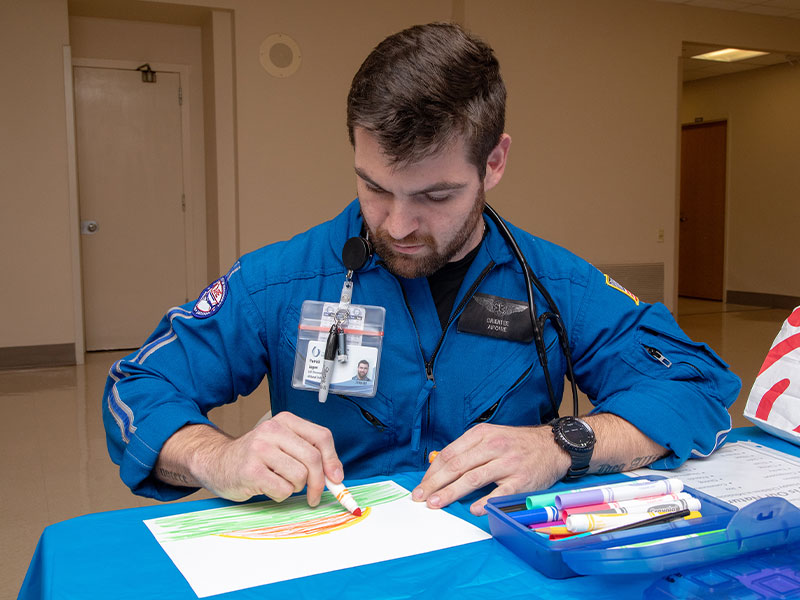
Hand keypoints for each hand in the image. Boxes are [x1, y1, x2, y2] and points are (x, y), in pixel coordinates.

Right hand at [188, 412, 342, 504]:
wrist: (216, 462)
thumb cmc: (255, 456)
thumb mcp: (283, 445)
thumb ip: (308, 453)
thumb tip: (336, 476)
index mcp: (285, 421)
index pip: (321, 437)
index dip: (333, 460)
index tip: (336, 478)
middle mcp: (272, 430)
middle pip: (313, 459)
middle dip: (318, 482)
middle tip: (313, 496)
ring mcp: (260, 449)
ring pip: (299, 476)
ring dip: (294, 488)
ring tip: (279, 482)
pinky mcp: (251, 470)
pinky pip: (283, 490)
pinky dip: (280, 495)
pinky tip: (267, 487)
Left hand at [412, 423, 569, 515]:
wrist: (552, 445)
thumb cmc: (517, 444)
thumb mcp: (491, 436)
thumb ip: (468, 450)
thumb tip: (439, 466)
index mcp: (482, 434)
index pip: (450, 453)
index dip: (433, 471)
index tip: (422, 484)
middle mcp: (493, 446)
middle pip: (457, 466)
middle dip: (435, 483)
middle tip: (421, 497)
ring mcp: (508, 463)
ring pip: (473, 478)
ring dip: (451, 493)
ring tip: (437, 503)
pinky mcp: (521, 479)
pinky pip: (500, 492)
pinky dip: (486, 502)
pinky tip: (474, 510)